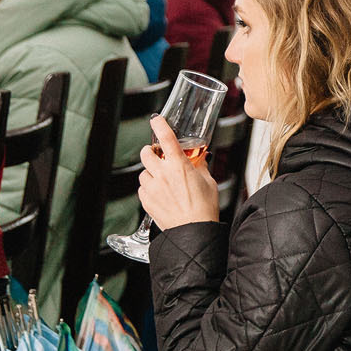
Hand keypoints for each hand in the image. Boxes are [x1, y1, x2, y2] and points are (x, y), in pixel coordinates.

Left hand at [137, 115, 219, 230]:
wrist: (194, 231)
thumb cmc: (204, 208)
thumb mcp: (208, 182)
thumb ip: (200, 166)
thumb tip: (200, 158)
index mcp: (179, 165)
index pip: (166, 138)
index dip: (159, 125)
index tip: (156, 120)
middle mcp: (163, 174)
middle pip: (146, 153)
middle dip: (150, 152)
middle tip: (157, 155)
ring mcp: (152, 187)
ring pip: (143, 172)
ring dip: (151, 173)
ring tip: (163, 182)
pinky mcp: (146, 200)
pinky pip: (142, 189)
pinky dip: (149, 189)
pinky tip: (161, 195)